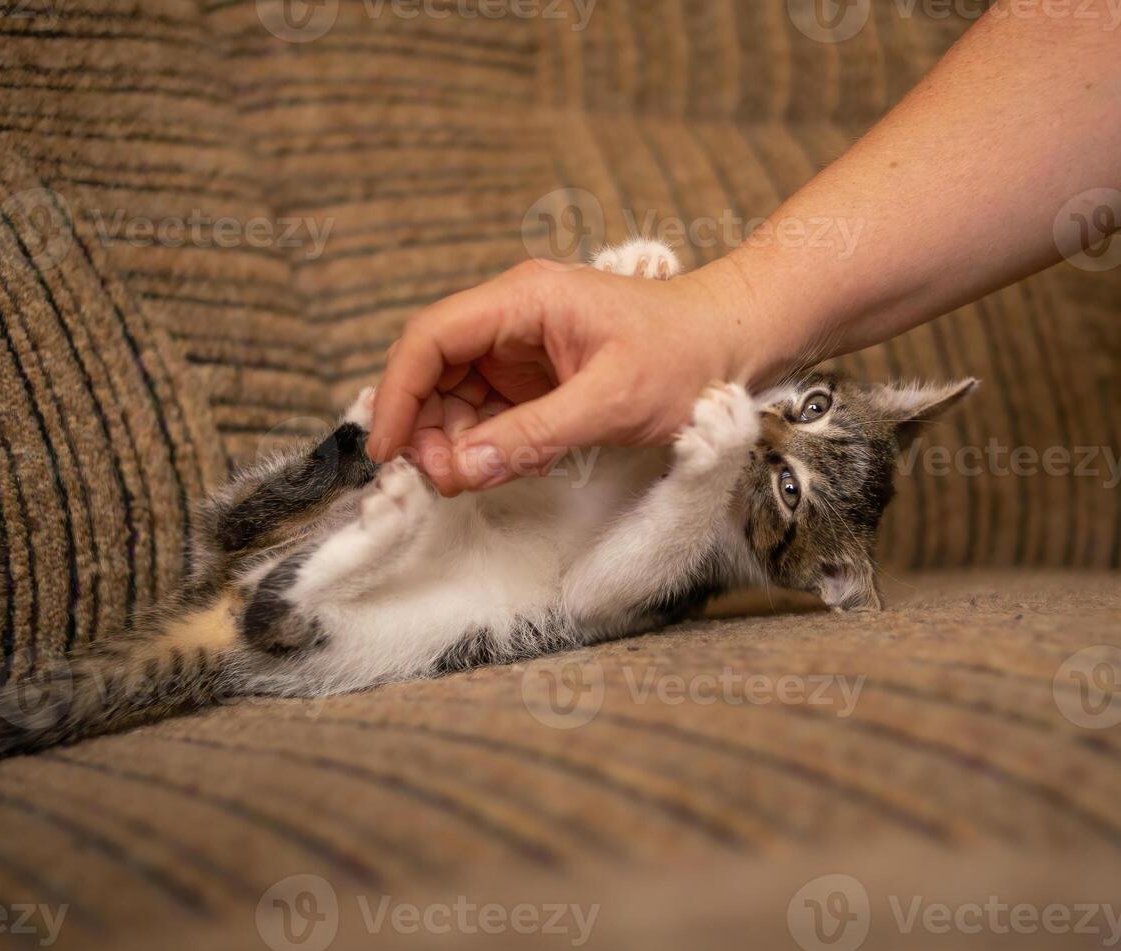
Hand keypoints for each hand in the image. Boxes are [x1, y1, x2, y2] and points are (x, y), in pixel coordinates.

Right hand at [366, 256, 774, 494]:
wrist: (733, 344)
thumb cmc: (684, 357)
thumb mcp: (611, 402)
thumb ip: (533, 436)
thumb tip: (460, 469)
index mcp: (523, 300)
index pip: (431, 338)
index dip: (398, 393)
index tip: (387, 450)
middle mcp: (512, 318)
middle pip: (434, 369)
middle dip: (426, 427)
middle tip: (439, 481)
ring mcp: (522, 349)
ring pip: (456, 395)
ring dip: (453, 441)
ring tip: (469, 480)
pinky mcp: (537, 378)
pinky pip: (490, 412)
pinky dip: (486, 444)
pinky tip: (503, 466)